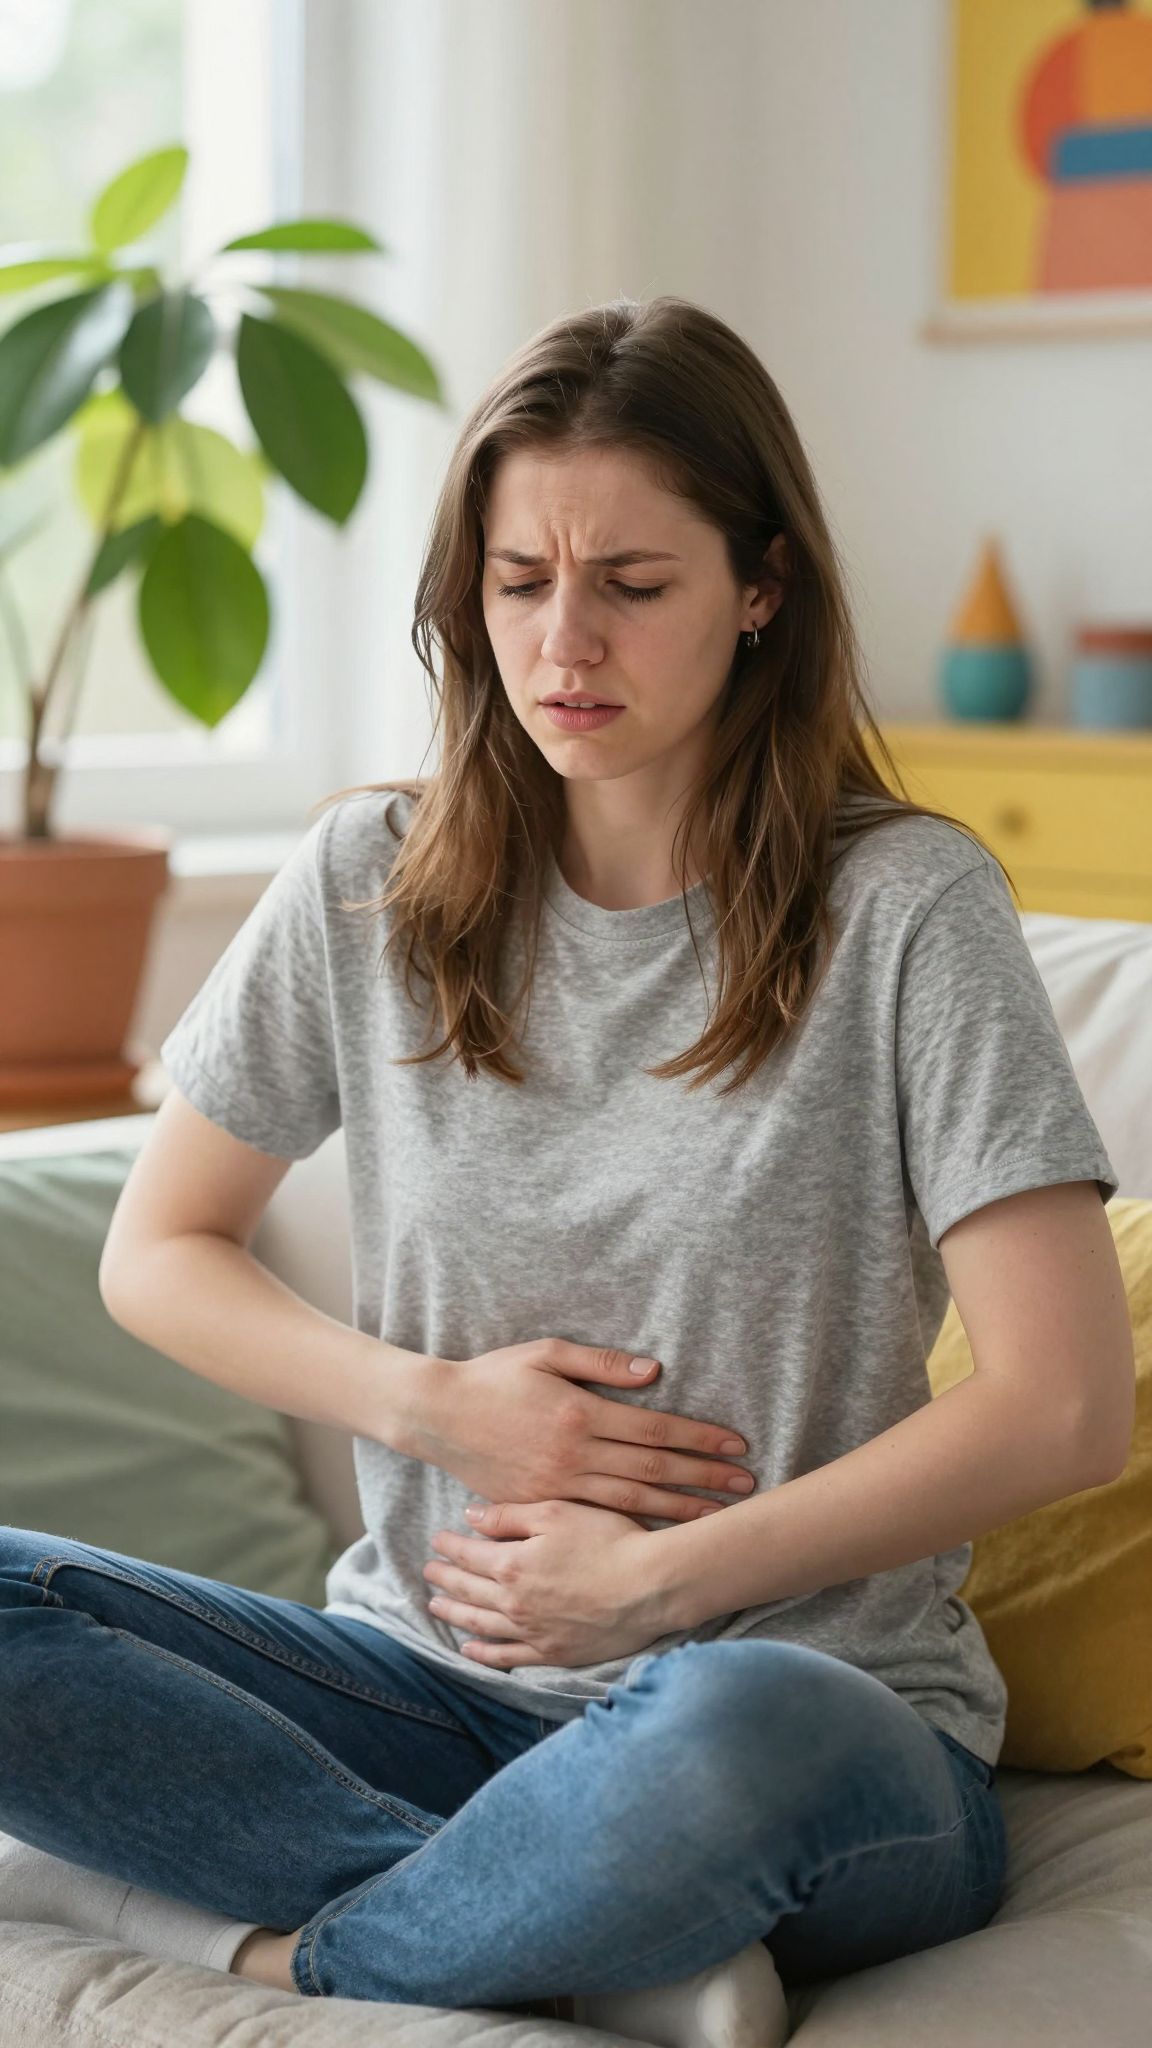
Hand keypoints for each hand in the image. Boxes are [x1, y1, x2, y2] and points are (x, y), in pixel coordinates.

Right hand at [406, 1337, 752, 1524]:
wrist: (436, 1416)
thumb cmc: (493, 1377)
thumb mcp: (545, 1353)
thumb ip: (602, 1363)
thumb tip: (654, 1370)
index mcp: (580, 1413)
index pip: (654, 1430)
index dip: (699, 1438)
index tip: (736, 1445)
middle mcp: (573, 1455)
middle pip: (652, 1470)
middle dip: (703, 1478)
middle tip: (746, 1486)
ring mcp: (556, 1487)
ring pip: (630, 1503)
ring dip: (678, 1509)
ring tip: (717, 1516)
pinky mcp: (539, 1506)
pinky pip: (596, 1521)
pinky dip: (633, 1527)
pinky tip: (660, 1532)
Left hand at [422, 1497, 667, 1666]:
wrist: (650, 1586)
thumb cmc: (609, 1540)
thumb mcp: (558, 1513)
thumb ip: (510, 1516)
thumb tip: (470, 1517)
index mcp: (512, 1564)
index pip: (469, 1554)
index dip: (450, 1546)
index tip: (437, 1540)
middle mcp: (514, 1602)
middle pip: (468, 1590)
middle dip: (445, 1579)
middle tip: (428, 1572)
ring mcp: (532, 1631)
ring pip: (480, 1625)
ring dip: (454, 1615)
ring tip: (436, 1607)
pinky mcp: (553, 1653)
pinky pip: (508, 1658)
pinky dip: (484, 1654)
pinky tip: (469, 1650)